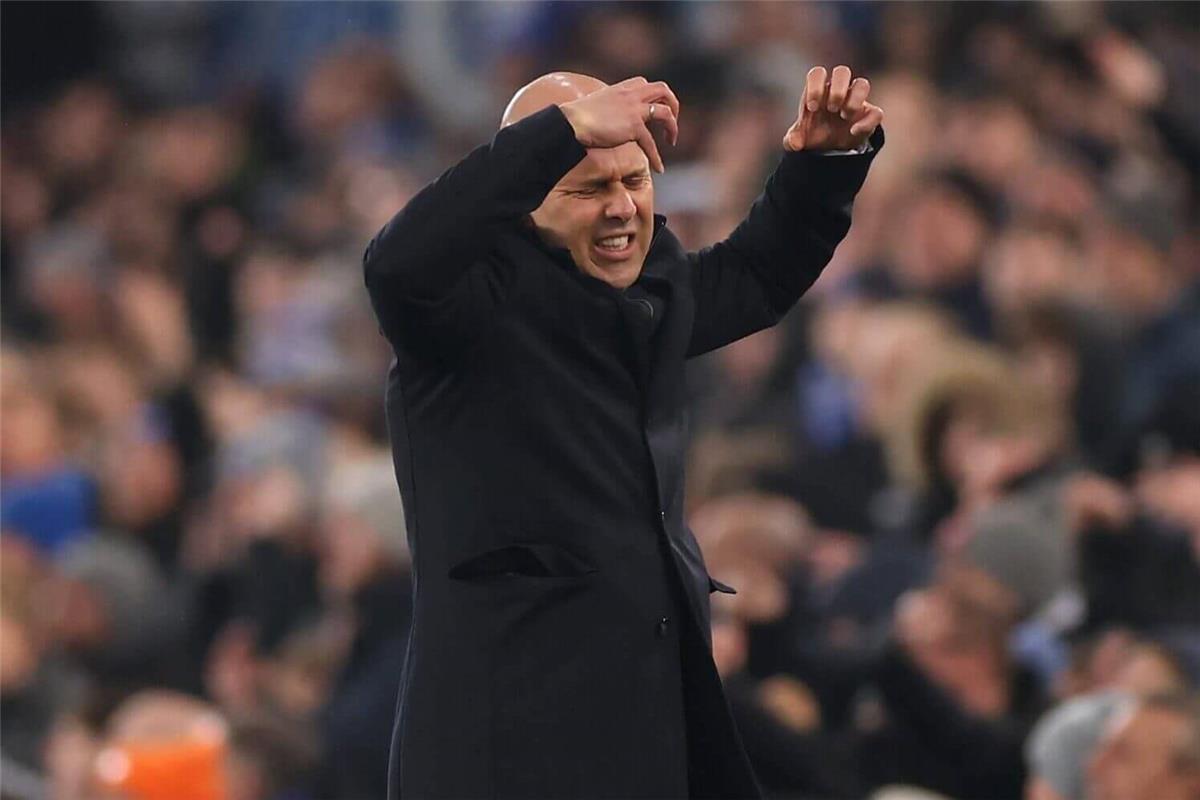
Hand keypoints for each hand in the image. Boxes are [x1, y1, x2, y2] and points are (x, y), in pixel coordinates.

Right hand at [559, 77, 679, 172]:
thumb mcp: (593, 105)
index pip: (644, 84)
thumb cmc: (575, 117)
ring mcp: (634, 110)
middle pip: (663, 90)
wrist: (571, 122)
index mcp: (621, 89)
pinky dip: (656, 157)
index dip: (652, 95)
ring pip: (666, 112)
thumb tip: (601, 118)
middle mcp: (631, 95)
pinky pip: (651, 143)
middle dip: (672, 104)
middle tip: (672, 119)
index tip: (652, 108)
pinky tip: (658, 168)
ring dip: (673, 127)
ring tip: (671, 141)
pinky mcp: (634, 127)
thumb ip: (604, 107)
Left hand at [783, 65, 882, 151]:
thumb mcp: (798, 139)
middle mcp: (838, 91)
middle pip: (842, 71)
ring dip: (854, 99)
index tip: (812, 108)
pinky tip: (854, 132)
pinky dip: (867, 123)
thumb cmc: (812, 133)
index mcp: (819, 90)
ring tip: (844, 116)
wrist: (830, 147)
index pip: (817, 73)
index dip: (815, 87)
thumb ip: (792, 139)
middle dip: (837, 89)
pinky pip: (876, 112)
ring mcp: (855, 101)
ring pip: (862, 84)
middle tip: (831, 109)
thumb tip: (795, 143)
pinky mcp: (868, 115)